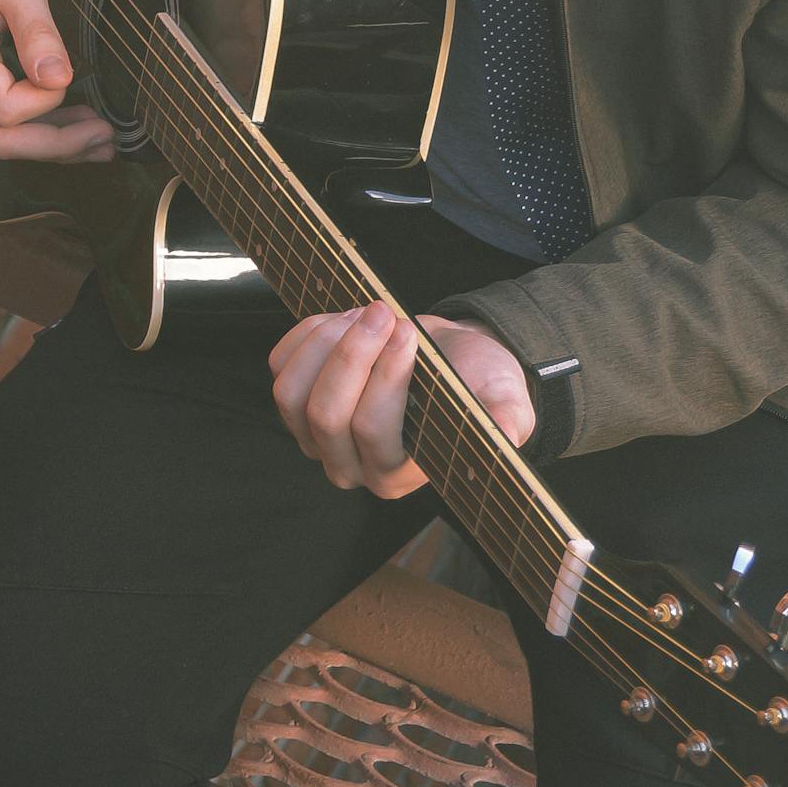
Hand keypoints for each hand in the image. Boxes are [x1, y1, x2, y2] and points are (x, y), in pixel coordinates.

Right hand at [0, 0, 115, 162]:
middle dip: (54, 146)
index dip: (46, 106)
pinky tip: (68, 122)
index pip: (4, 110)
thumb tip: (58, 81)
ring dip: (46, 142)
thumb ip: (38, 33)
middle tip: (105, 139)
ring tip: (97, 140)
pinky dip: (31, 124)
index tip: (72, 77)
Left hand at [269, 306, 535, 497]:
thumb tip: (506, 433)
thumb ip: (507, 417)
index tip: (409, 331)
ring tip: (368, 313)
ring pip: (293, 393)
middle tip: (385, 311)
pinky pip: (280, 366)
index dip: (385, 376)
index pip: (371, 431)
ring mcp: (313, 435)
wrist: (450, 357)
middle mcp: (347, 465)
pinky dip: (309, 333)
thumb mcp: (505, 398)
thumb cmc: (476, 381)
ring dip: (328, 342)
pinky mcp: (295, 400)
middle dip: (352, 354)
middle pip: (325, 415)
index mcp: (396, 476)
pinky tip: (345, 318)